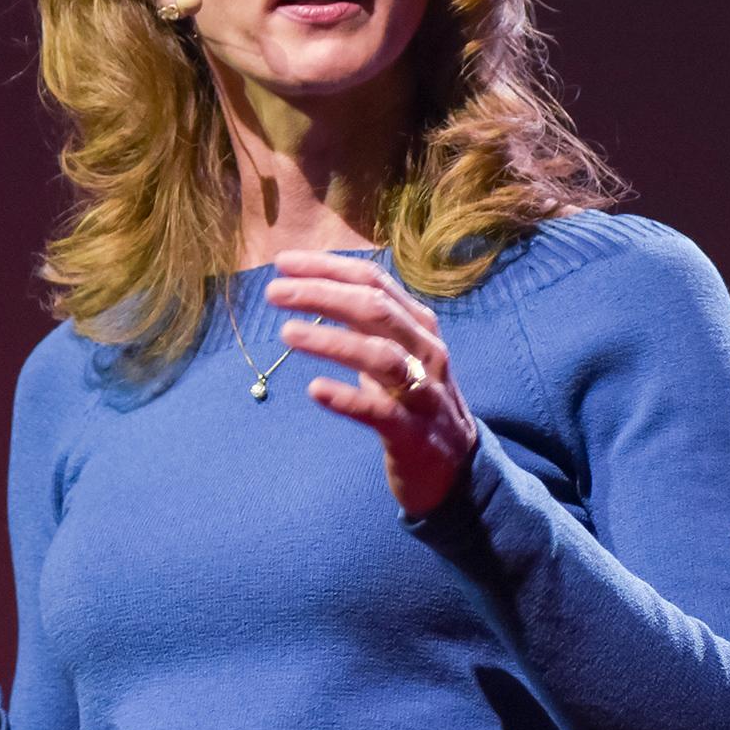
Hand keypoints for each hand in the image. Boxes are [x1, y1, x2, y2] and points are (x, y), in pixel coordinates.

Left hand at [265, 249, 477, 518]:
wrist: (455, 466)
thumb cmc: (413, 401)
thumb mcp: (397, 352)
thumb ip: (367, 321)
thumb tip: (316, 286)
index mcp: (418, 324)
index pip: (373, 282)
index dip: (328, 268)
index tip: (283, 263)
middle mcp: (425, 350)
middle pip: (374, 309)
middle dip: (322, 294)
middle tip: (274, 291)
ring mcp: (422, 392)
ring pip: (379, 355)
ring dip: (331, 340)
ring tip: (287, 333)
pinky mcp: (413, 433)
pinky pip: (379, 412)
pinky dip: (347, 398)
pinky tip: (315, 389)